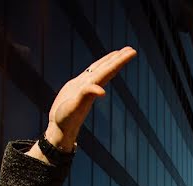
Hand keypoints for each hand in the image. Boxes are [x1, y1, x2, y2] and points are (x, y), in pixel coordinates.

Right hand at [29, 46, 136, 161]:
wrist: (60, 128)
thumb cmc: (66, 119)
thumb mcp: (74, 106)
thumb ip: (86, 95)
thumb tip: (102, 91)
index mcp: (92, 87)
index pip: (109, 70)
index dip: (120, 60)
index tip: (133, 52)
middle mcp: (91, 85)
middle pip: (107, 68)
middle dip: (119, 58)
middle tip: (131, 49)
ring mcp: (84, 86)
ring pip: (99, 70)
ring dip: (109, 61)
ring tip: (118, 53)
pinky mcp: (76, 88)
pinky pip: (89, 74)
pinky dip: (96, 68)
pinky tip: (98, 66)